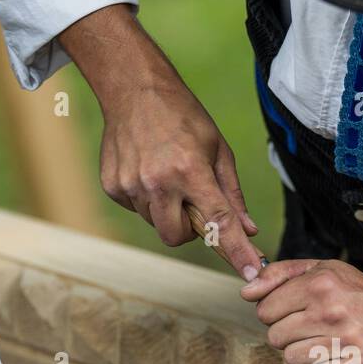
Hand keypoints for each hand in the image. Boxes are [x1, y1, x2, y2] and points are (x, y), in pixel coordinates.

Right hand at [59, 5, 264, 279]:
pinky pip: (136, 210)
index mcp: (190, 171)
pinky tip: (147, 169)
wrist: (133, 89)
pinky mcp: (112, 186)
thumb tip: (248, 230)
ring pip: (155, 223)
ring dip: (166, 210)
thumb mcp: (218, 149)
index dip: (236, 251)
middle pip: (177, 237)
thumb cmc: (183, 117)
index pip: (218, 222)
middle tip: (192, 201)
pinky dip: (146, 199)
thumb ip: (232, 195)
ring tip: (167, 174)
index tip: (250, 273)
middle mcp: (158, 182)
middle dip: (188, 230)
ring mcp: (131, 185)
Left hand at [240, 257, 362, 363]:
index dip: (275, 314)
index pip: (265, 310)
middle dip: (289, 335)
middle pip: (275, 337)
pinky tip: (334, 363)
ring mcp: (346, 339)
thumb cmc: (359, 293)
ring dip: (304, 356)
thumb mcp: (322, 269)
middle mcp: (331, 310)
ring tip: (324, 345)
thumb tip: (246, 291)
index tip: (294, 314)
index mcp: (319, 284)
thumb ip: (280, 274)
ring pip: (292, 359)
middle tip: (312, 330)